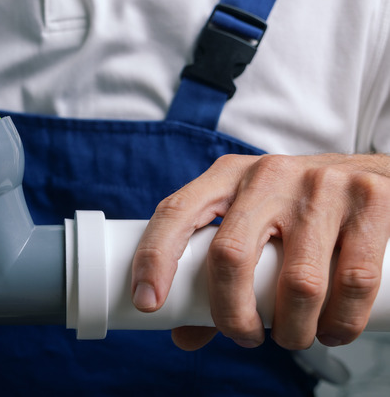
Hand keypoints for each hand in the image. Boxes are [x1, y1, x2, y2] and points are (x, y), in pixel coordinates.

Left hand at [131, 153, 389, 350]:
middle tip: (243, 338)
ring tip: (294, 339)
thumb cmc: (298, 210)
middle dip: (230, 314)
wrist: (377, 174)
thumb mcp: (252, 224)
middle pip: (230, 255)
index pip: (175, 212)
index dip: (153, 258)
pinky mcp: (371, 200)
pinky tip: (333, 331)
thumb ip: (218, 277)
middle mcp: (268, 174)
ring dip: (292, 330)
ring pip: (297, 281)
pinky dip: (340, 322)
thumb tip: (184, 335)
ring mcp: (321, 185)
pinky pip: (352, 280)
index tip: (146, 304)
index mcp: (227, 176)